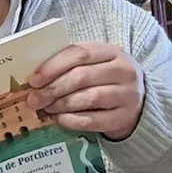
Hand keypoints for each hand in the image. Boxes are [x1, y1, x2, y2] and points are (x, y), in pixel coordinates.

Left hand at [27, 42, 144, 140]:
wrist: (138, 102)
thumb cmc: (105, 80)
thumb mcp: (94, 64)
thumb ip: (69, 65)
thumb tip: (34, 79)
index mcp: (112, 51)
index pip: (79, 53)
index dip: (52, 66)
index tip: (34, 80)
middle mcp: (124, 71)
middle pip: (81, 76)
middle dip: (52, 89)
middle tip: (34, 99)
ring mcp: (127, 95)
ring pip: (88, 98)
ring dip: (61, 104)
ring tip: (47, 108)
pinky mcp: (124, 118)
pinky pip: (92, 120)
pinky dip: (71, 120)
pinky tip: (60, 119)